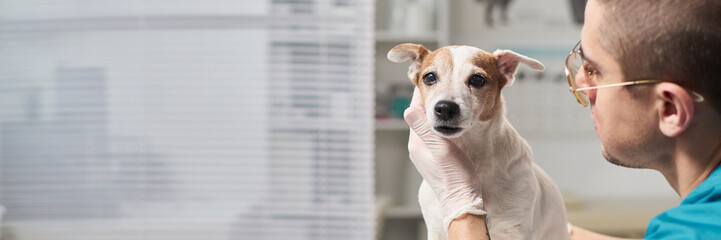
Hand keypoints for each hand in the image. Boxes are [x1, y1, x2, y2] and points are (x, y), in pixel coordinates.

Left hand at [403, 88, 485, 230]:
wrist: (463, 201)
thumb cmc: (455, 177)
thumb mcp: (441, 149)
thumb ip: (426, 128)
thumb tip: (407, 109)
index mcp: (416, 141)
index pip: (417, 107)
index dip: (425, 90)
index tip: (434, 74)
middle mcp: (418, 145)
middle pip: (422, 112)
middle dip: (432, 96)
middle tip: (444, 78)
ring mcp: (426, 151)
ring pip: (430, 121)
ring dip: (438, 108)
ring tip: (448, 92)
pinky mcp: (436, 156)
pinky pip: (436, 131)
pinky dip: (442, 120)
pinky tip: (453, 117)